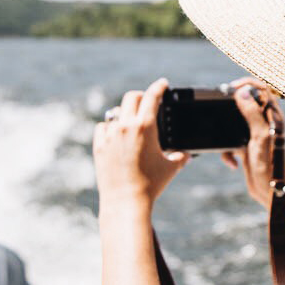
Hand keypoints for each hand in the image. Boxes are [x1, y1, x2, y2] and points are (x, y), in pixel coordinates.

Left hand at [93, 77, 190, 209]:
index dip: (159, 86)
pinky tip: (115, 133)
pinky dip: (110, 127)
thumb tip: (186, 154)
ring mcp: (110, 136)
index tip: (162, 83)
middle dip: (141, 96)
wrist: (126, 201)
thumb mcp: (171, 168)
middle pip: (131, 97)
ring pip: (116, 113)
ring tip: (131, 121)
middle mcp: (125, 127)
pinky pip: (103, 127)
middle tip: (147, 101)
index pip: (152, 97)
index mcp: (145, 127)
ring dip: (125, 114)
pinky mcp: (99, 146)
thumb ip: (181, 156)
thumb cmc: (151, 185)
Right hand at [222, 77, 284, 208]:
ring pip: (234, 122)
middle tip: (222, 112)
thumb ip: (252, 113)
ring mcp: (254, 134)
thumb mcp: (260, 136)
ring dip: (226, 132)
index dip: (247, 84)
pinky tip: (232, 162)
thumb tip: (242, 92)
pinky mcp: (246, 147)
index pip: (262, 88)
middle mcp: (264, 122)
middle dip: (231, 109)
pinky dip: (227, 151)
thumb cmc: (271, 165)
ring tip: (229, 145)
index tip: (232, 89)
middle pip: (245, 103)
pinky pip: (230, 141)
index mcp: (272, 116)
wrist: (270, 192)